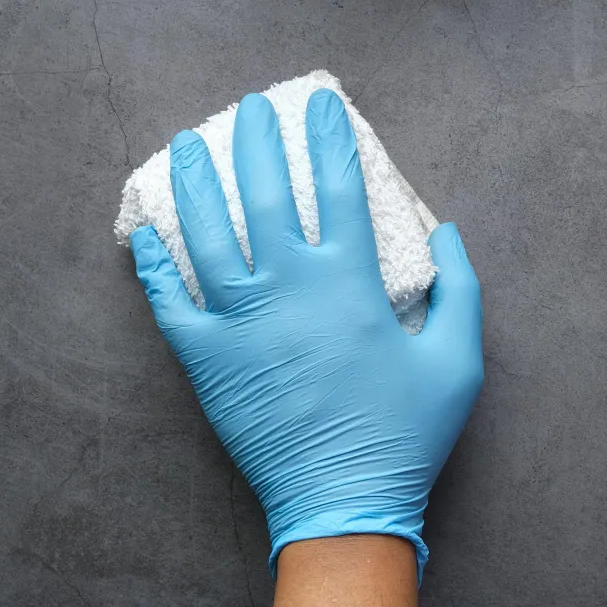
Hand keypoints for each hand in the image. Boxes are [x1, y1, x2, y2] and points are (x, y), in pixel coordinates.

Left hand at [131, 89, 483, 576]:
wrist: (344, 504)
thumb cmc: (407, 431)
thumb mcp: (459, 359)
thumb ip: (461, 289)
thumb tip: (447, 232)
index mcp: (351, 282)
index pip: (340, 186)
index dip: (331, 137)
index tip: (321, 102)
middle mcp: (291, 288)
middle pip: (267, 194)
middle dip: (257, 140)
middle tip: (250, 107)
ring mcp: (241, 322)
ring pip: (208, 234)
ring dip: (195, 183)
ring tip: (185, 144)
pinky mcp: (207, 360)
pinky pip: (170, 303)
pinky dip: (153, 266)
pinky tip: (144, 232)